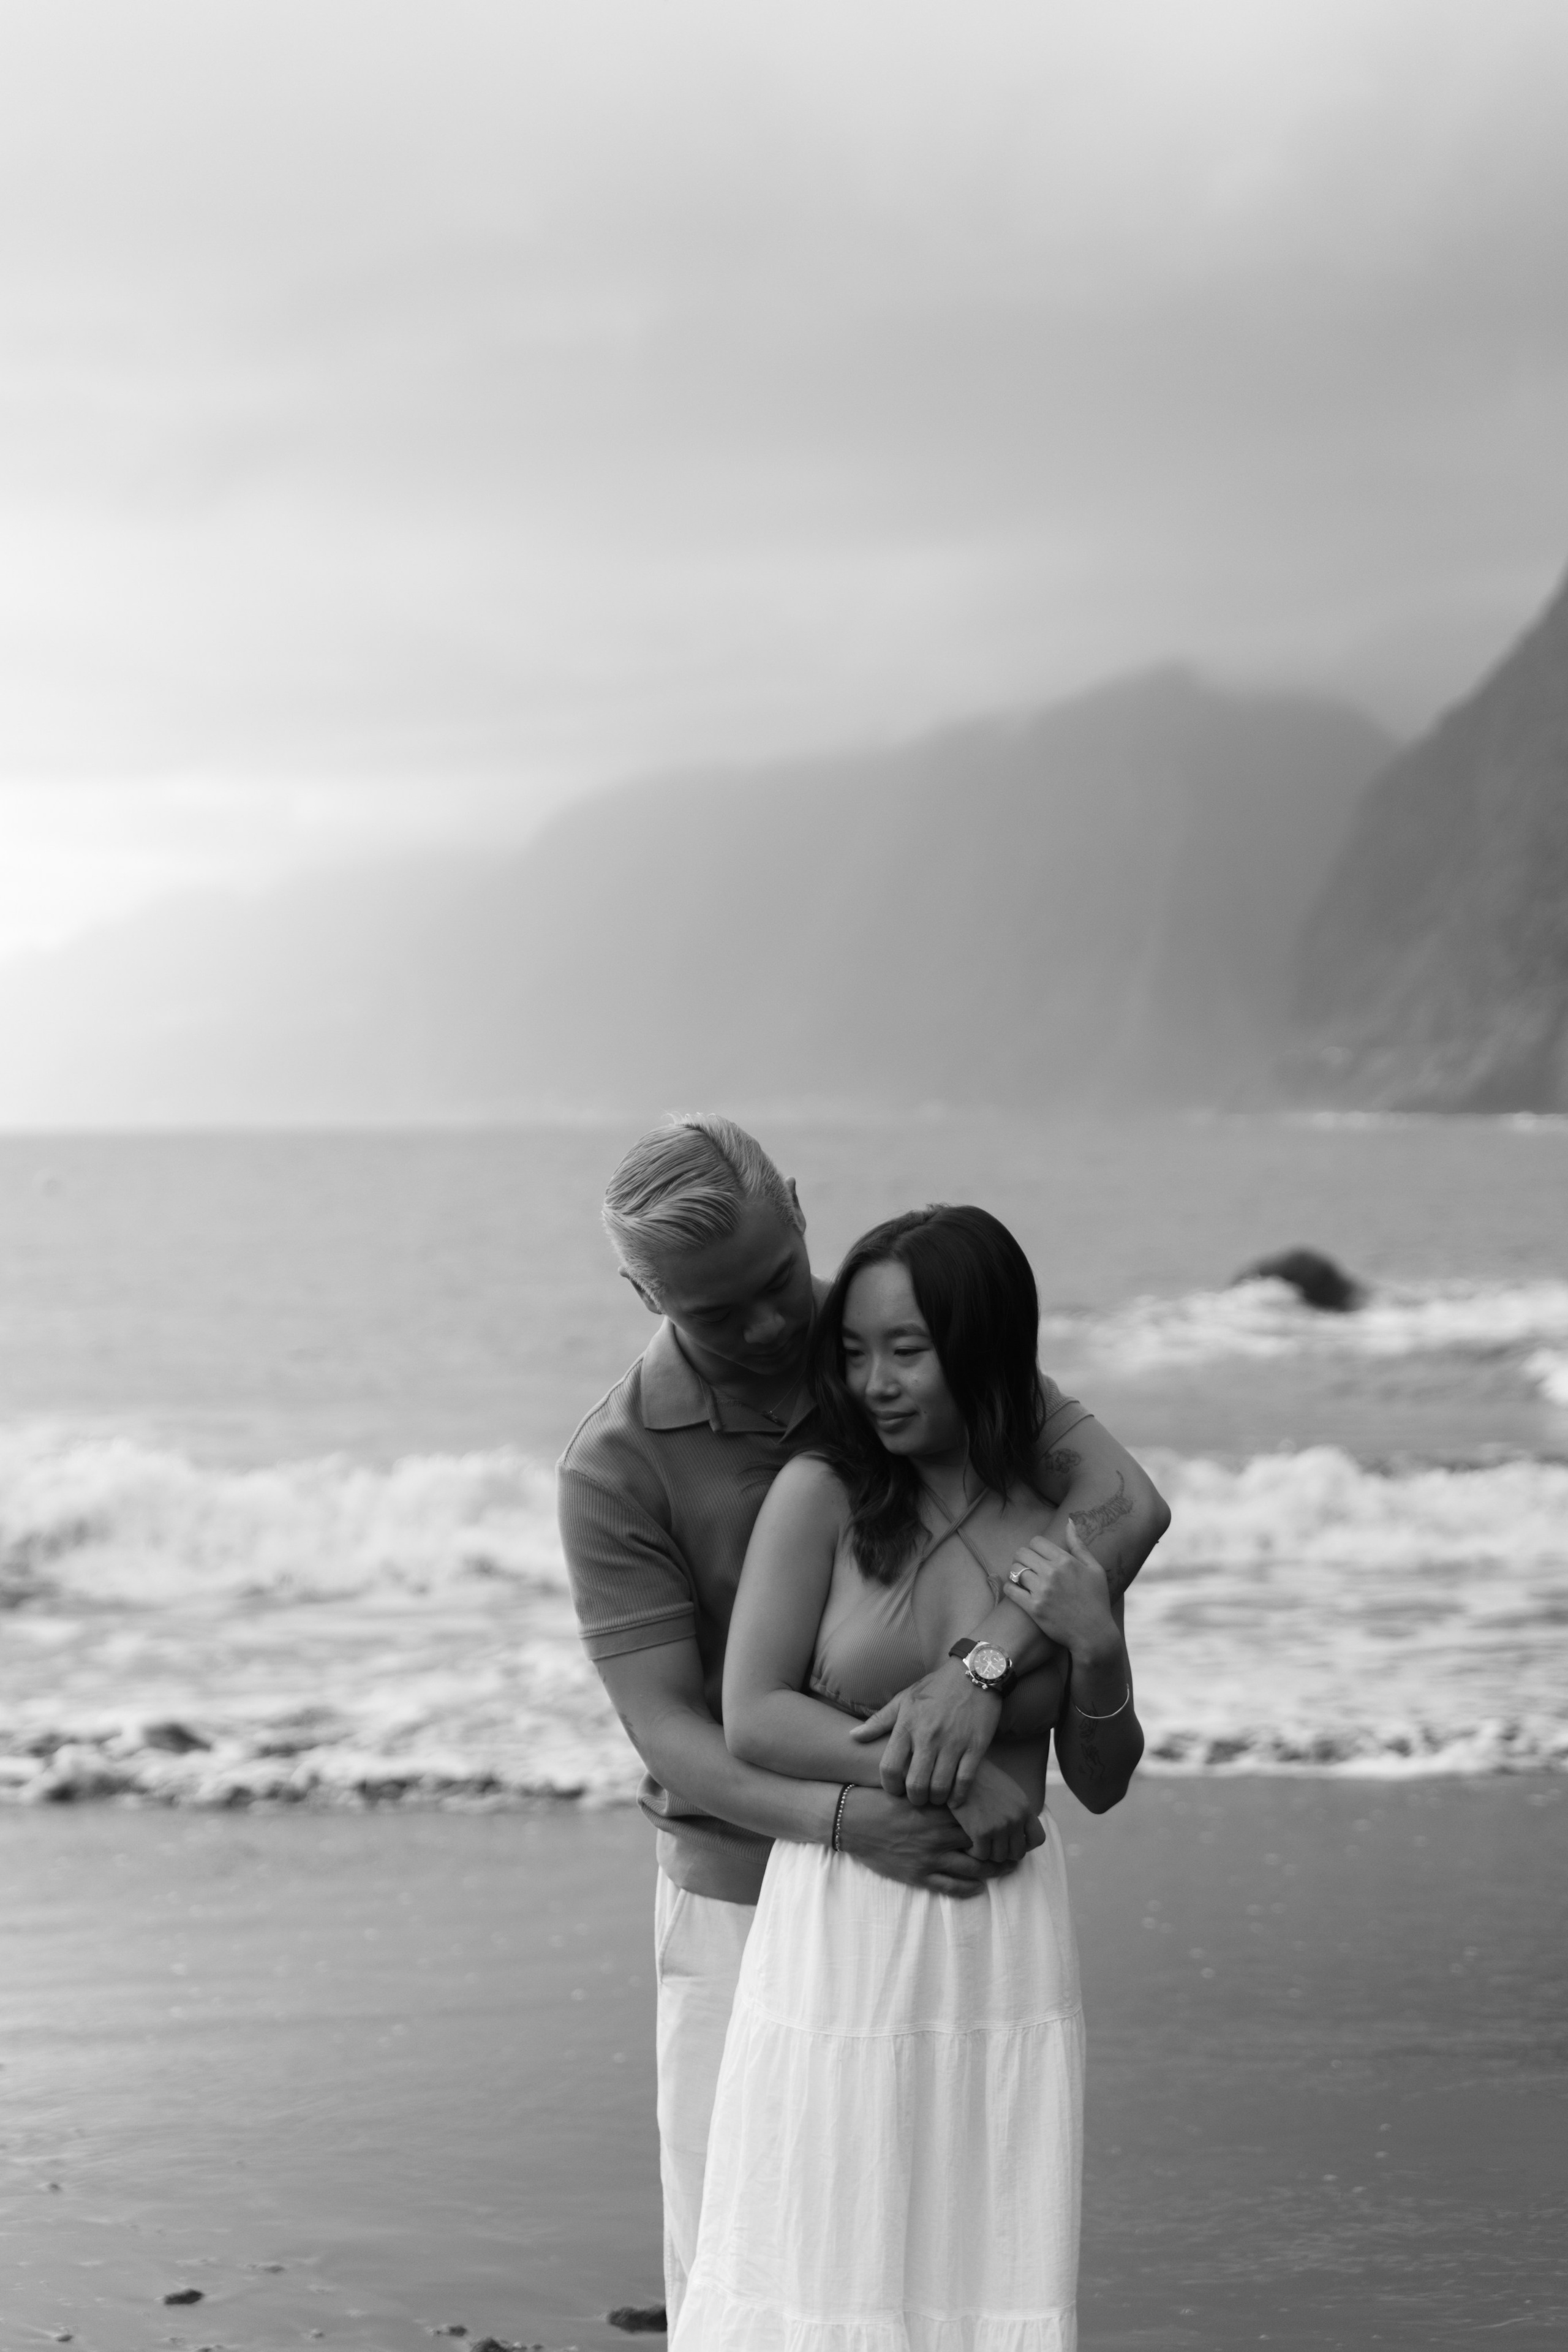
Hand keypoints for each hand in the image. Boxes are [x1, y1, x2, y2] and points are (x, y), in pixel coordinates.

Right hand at [836, 1786, 1016, 1897]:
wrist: (851, 1819)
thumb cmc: (881, 1798)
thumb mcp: (913, 1788)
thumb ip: (938, 1787)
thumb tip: (960, 1779)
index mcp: (938, 1810)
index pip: (980, 1818)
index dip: (1000, 1823)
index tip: (1013, 1823)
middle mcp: (938, 1835)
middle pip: (983, 1845)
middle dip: (1003, 1847)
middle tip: (1018, 1847)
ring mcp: (929, 1857)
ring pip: (972, 1869)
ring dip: (993, 1870)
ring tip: (1006, 1868)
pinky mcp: (918, 1875)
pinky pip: (951, 1887)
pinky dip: (969, 1888)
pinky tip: (979, 1886)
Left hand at [849, 1660, 1001, 1807]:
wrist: (975, 1672)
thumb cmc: (936, 1688)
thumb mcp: (904, 1699)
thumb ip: (878, 1721)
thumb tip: (853, 1736)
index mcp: (907, 1726)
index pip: (889, 1768)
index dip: (889, 1787)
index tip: (895, 1790)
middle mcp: (928, 1737)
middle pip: (916, 1784)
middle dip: (915, 1798)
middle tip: (917, 1797)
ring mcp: (953, 1743)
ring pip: (940, 1787)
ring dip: (935, 1799)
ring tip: (934, 1797)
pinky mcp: (975, 1747)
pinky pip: (965, 1781)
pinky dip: (958, 1796)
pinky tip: (954, 1799)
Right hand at [948, 1757, 1046, 1863]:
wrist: (960, 1769)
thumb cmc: (982, 1778)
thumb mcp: (1008, 1789)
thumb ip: (1017, 1809)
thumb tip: (1020, 1829)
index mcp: (1024, 1807)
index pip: (1038, 1838)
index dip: (1026, 1844)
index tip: (1013, 1841)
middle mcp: (1015, 1819)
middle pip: (1018, 1853)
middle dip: (1006, 1851)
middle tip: (993, 1845)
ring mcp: (999, 1826)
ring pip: (999, 1856)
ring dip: (989, 1852)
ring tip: (979, 1843)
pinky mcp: (980, 1831)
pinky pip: (981, 1855)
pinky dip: (974, 1852)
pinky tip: (969, 1842)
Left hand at [1005, 1518, 1119, 1667]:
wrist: (1093, 1633)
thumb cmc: (1096, 1600)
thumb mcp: (1094, 1569)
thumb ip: (1078, 1544)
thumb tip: (1068, 1521)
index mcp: (1065, 1561)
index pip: (1036, 1541)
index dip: (1035, 1547)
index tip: (1038, 1556)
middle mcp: (1052, 1573)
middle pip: (1021, 1553)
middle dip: (1023, 1558)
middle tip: (1028, 1567)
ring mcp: (1041, 1591)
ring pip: (1015, 1570)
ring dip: (1017, 1573)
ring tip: (1024, 1579)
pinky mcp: (1033, 1608)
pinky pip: (1010, 1590)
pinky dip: (1010, 1588)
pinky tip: (1017, 1590)